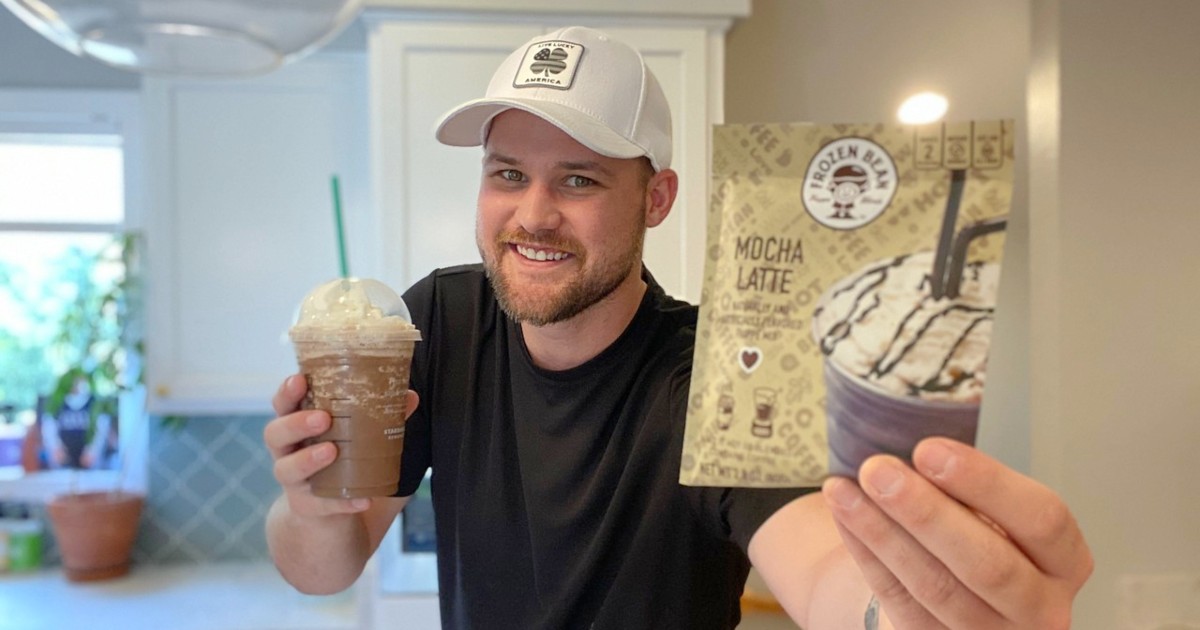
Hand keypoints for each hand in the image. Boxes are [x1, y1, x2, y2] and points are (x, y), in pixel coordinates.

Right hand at [263, 374, 416, 517]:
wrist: (328, 515)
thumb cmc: (339, 461)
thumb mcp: (354, 436)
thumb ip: (379, 416)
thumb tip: (410, 396)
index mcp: (298, 426)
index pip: (283, 404)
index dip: (287, 392)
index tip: (299, 379)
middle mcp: (288, 452)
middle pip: (275, 433)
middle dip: (296, 423)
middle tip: (322, 418)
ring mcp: (294, 482)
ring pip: (286, 469)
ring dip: (308, 459)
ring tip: (331, 450)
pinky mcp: (307, 507)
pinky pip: (321, 505)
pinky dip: (342, 502)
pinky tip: (362, 499)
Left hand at [821, 437, 1092, 629]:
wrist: (958, 595)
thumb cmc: (978, 538)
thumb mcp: (993, 512)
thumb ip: (969, 488)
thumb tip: (917, 453)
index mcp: (1065, 561)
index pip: (1043, 520)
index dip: (985, 482)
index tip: (928, 449)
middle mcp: (1041, 608)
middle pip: (988, 563)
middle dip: (926, 512)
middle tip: (878, 470)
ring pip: (936, 587)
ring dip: (883, 533)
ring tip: (845, 490)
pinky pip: (900, 602)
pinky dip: (868, 556)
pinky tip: (845, 517)